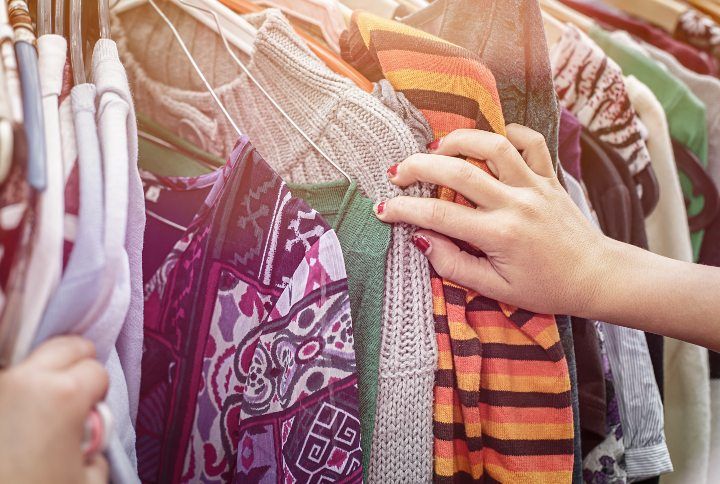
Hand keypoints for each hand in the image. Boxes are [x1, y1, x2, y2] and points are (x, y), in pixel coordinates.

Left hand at [0, 336, 109, 483]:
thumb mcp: (88, 480)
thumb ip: (98, 448)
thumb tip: (88, 439)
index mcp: (64, 395)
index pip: (96, 370)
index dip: (99, 394)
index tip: (91, 415)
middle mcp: (25, 380)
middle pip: (66, 346)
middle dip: (77, 365)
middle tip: (74, 398)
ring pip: (30, 359)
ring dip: (42, 375)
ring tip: (39, 408)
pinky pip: (5, 381)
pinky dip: (13, 392)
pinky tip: (15, 417)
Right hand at [375, 124, 610, 316]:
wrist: (597, 277)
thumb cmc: (545, 288)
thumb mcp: (496, 289)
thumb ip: (455, 265)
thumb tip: (422, 241)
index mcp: (499, 235)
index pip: (439, 216)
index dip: (405, 210)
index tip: (383, 209)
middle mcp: (515, 203)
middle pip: (459, 172)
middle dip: (420, 166)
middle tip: (398, 171)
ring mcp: (535, 185)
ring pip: (493, 146)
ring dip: (459, 140)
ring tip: (436, 147)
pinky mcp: (550, 177)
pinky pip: (531, 142)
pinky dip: (508, 133)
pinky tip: (487, 141)